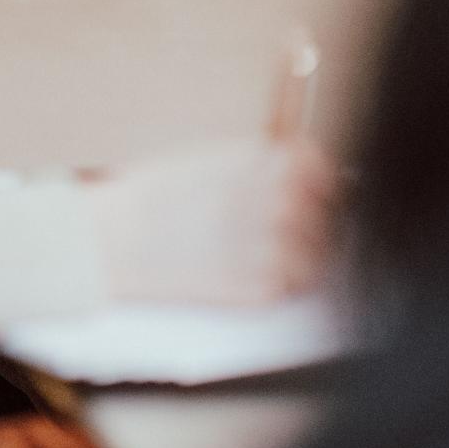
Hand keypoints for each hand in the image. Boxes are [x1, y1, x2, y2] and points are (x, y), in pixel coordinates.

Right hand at [91, 138, 339, 308]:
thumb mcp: (216, 156)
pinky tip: (253, 272)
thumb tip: (301, 167)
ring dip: (302, 253)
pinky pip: (294, 287)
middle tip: (284, 226)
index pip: (323, 170)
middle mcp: (283, 203)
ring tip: (266, 252)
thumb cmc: (159, 195)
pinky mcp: (264, 291)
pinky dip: (282, 282)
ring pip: (318, 255)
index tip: (310, 189)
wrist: (120, 239)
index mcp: (273, 164)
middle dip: (311, 217)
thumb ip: (264, 162)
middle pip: (328, 212)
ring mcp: (277, 249)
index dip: (316, 180)